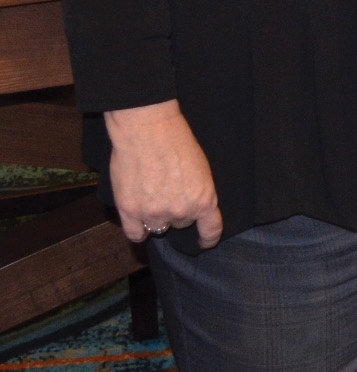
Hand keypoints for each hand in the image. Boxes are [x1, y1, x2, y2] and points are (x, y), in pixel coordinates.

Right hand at [102, 100, 222, 247]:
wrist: (148, 130)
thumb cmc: (177, 142)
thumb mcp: (201, 168)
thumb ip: (198, 192)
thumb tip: (193, 206)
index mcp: (204, 200)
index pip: (211, 230)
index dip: (208, 238)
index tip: (204, 242)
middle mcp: (181, 212)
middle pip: (181, 223)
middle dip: (178, 211)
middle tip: (169, 190)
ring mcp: (154, 213)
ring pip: (159, 226)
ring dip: (157, 216)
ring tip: (152, 194)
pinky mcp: (130, 211)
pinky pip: (135, 233)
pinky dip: (138, 230)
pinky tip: (138, 221)